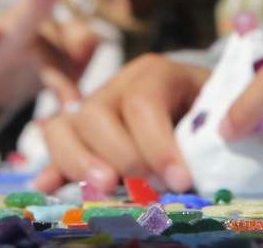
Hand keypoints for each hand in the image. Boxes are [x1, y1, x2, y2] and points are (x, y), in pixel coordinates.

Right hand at [0, 0, 97, 125]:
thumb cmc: (18, 71)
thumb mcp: (50, 69)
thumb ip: (76, 54)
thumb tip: (93, 39)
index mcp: (35, 44)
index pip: (59, 51)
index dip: (70, 65)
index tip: (77, 97)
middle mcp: (4, 42)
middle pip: (24, 24)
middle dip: (37, 7)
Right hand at [32, 53, 209, 194]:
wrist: (194, 99)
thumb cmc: (207, 110)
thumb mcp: (213, 112)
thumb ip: (203, 137)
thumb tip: (193, 175)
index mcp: (154, 73)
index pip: (143, 103)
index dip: (158, 145)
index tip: (179, 182)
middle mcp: (115, 85)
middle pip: (96, 113)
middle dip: (119, 155)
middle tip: (144, 189)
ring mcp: (91, 107)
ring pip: (63, 126)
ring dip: (79, 162)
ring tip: (104, 188)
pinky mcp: (76, 131)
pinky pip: (54, 146)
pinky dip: (52, 170)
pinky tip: (48, 189)